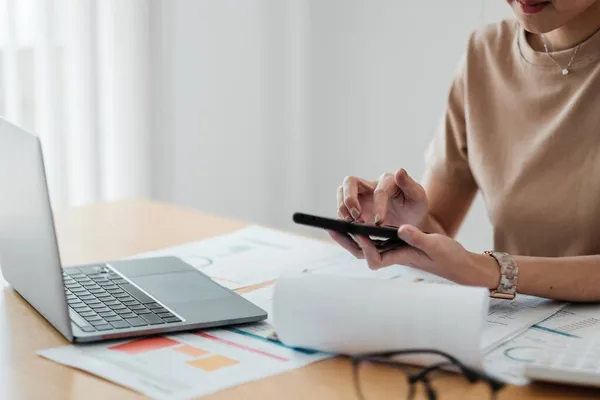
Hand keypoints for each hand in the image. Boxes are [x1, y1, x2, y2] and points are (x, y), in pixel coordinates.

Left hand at [329, 225, 499, 287]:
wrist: (458, 263)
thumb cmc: (449, 257)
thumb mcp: (436, 245)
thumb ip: (418, 238)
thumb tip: (401, 229)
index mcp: (400, 257)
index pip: (375, 258)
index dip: (364, 246)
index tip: (358, 232)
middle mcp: (393, 255)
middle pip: (363, 253)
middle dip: (347, 241)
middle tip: (331, 227)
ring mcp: (393, 250)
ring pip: (366, 246)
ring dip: (351, 236)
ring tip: (336, 223)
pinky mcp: (396, 243)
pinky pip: (374, 239)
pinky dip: (363, 231)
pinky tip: (355, 220)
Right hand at [337, 169, 427, 226]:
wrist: (409, 222)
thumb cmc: (415, 209)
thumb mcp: (418, 198)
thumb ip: (410, 185)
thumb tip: (399, 171)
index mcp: (388, 181)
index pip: (378, 190)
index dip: (377, 205)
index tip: (379, 222)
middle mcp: (370, 184)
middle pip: (350, 182)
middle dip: (350, 199)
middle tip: (356, 216)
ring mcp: (360, 195)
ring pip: (341, 192)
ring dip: (343, 208)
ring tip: (351, 223)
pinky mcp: (354, 206)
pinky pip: (341, 208)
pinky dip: (342, 217)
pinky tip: (349, 227)